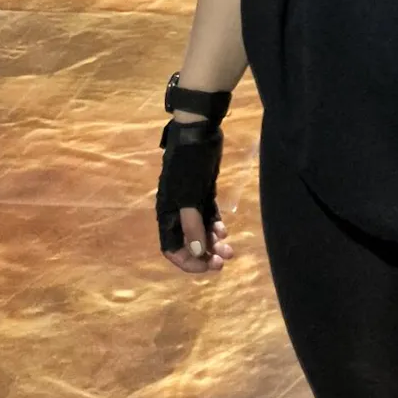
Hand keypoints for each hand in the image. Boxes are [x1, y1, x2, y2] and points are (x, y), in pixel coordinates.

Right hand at [157, 118, 235, 275]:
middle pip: (188, 243)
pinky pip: (208, 217)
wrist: (199, 131)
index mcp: (167, 213)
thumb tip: (196, 252)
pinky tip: (225, 231)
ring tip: (230, 249)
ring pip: (201, 231)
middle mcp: (177, 211)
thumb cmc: (190, 163)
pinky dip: (216, 226)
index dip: (188, 261)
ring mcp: (190, 202)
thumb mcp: (190, 195)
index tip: (207, 267)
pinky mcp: (203, 192)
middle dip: (205, 254)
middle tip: (223, 260)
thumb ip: (192, 224)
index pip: (172, 248)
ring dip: (213, 243)